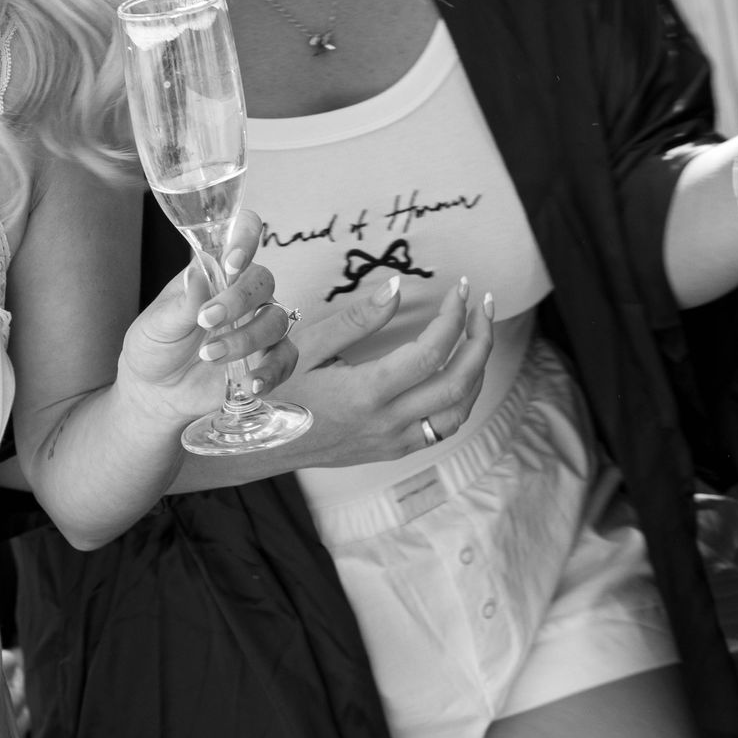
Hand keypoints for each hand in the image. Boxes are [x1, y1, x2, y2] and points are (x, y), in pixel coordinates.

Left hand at [116, 211, 297, 432]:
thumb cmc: (155, 347)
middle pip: (263, 281)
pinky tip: (249, 385)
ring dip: (246, 339)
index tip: (230, 263)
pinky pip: (286, 358)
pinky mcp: (267, 358)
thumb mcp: (158, 325)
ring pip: (277, 319)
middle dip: (239, 300)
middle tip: (206, 321)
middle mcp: (243, 294)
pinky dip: (271, 372)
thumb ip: (182, 303)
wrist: (155, 391)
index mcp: (215, 271)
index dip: (245, 239)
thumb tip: (197, 274)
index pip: (243, 236)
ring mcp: (258, 325)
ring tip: (210, 356)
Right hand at [291, 272, 492, 466]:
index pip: (431, 352)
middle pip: (459, 382)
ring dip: (477, 371)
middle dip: (480, 339)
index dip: (453, 316)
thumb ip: (357, 319)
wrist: (256, 445)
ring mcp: (392, 441)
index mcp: (365, 393)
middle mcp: (386, 422)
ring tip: (476, 336)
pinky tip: (457, 372)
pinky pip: (443, 427)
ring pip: (459, 410)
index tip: (459, 289)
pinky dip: (461, 398)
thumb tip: (398, 287)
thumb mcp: (306, 346)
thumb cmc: (274, 391)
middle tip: (481, 305)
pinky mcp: (392, 450)